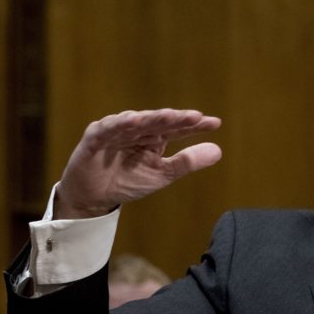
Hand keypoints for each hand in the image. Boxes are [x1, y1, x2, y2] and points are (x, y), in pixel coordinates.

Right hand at [55, 109, 221, 218]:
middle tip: (195, 116)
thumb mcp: (162, 174)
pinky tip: (133, 120)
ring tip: (170, 116)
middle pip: (159, 121)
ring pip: (136, 121)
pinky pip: (108, 128)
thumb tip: (219, 150)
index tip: (214, 123)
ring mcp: (116, 130)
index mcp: (154, 136)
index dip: (194, 125)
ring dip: (152, 117)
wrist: (93, 197)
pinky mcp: (96, 136)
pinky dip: (120, 123)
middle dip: (176, 118)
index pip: (176, 127)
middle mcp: (136, 128)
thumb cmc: (126, 181)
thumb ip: (187, 162)